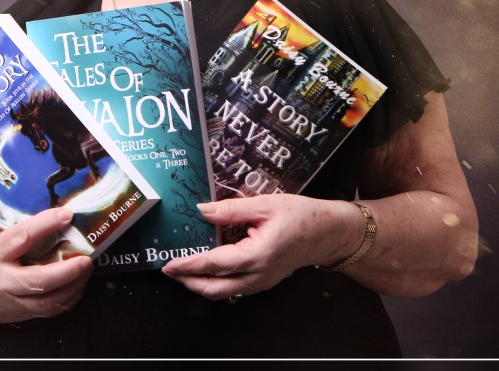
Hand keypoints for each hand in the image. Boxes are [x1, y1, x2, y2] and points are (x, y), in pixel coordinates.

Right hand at [0, 207, 93, 325]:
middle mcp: (2, 282)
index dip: (45, 224)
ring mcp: (13, 302)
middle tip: (86, 258)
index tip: (66, 214)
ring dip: (73, 286)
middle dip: (67, 271)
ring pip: (48, 301)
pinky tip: (78, 284)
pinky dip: (70, 298)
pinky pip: (51, 310)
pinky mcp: (23, 315)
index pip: (20, 237)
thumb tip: (51, 214)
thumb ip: (18, 233)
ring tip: (86, 269)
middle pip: (38, 280)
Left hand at [161, 194, 340, 300]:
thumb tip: (202, 210)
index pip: (214, 264)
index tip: (169, 264)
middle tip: (170, 271)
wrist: (328, 233)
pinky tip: (209, 269)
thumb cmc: (301, 216)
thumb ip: (230, 210)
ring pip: (224, 292)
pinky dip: (218, 282)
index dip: (189, 265)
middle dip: (189, 282)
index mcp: (257, 255)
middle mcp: (258, 275)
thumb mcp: (265, 205)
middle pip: (215, 288)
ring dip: (201, 284)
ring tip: (184, 271)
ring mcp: (262, 282)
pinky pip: (235, 288)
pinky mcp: (265, 282)